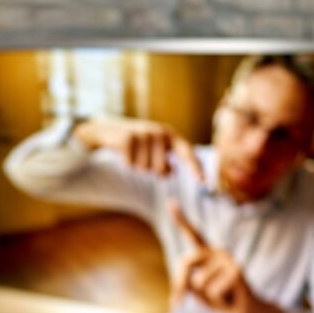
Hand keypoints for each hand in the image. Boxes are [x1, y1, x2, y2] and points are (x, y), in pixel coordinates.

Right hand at [73, 117, 203, 179]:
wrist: (109, 130)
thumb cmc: (136, 144)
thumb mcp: (153, 152)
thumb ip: (165, 163)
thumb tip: (169, 173)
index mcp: (170, 135)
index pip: (187, 153)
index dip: (195, 168)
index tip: (204, 182)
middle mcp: (160, 132)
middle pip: (161, 169)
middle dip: (151, 170)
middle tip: (142, 157)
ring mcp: (144, 134)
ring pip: (145, 169)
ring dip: (137, 166)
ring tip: (133, 153)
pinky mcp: (129, 138)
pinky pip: (131, 165)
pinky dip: (126, 164)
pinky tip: (123, 153)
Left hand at [168, 200, 284, 312]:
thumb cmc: (220, 300)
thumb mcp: (197, 291)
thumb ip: (186, 284)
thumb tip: (184, 285)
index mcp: (207, 253)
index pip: (192, 234)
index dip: (180, 219)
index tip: (170, 202)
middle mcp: (218, 251)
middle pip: (186, 262)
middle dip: (181, 285)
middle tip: (185, 302)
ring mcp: (229, 259)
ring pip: (198, 282)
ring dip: (206, 297)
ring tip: (222, 295)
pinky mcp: (237, 270)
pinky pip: (213, 291)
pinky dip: (218, 301)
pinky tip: (230, 298)